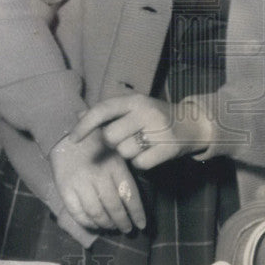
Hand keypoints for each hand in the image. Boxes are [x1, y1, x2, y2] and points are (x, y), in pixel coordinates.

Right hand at [48, 129, 146, 232]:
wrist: (65, 132)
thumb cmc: (95, 142)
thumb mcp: (115, 152)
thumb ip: (123, 174)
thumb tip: (132, 202)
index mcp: (115, 166)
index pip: (130, 195)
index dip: (136, 213)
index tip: (141, 225)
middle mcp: (99, 176)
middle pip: (114, 207)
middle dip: (123, 222)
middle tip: (128, 230)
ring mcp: (81, 183)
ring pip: (97, 213)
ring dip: (107, 225)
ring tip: (112, 228)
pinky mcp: (65, 188)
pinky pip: (77, 212)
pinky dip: (87, 222)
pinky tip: (95, 224)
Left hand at [70, 93, 211, 169]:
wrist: (192, 124)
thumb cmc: (155, 116)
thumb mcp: (134, 107)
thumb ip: (108, 112)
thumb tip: (78, 116)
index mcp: (135, 100)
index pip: (103, 110)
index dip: (85, 125)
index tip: (73, 139)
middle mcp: (146, 112)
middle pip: (111, 137)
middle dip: (114, 142)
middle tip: (127, 137)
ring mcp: (159, 130)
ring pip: (124, 152)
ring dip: (129, 153)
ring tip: (142, 144)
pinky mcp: (168, 148)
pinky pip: (140, 164)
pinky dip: (142, 163)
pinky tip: (151, 153)